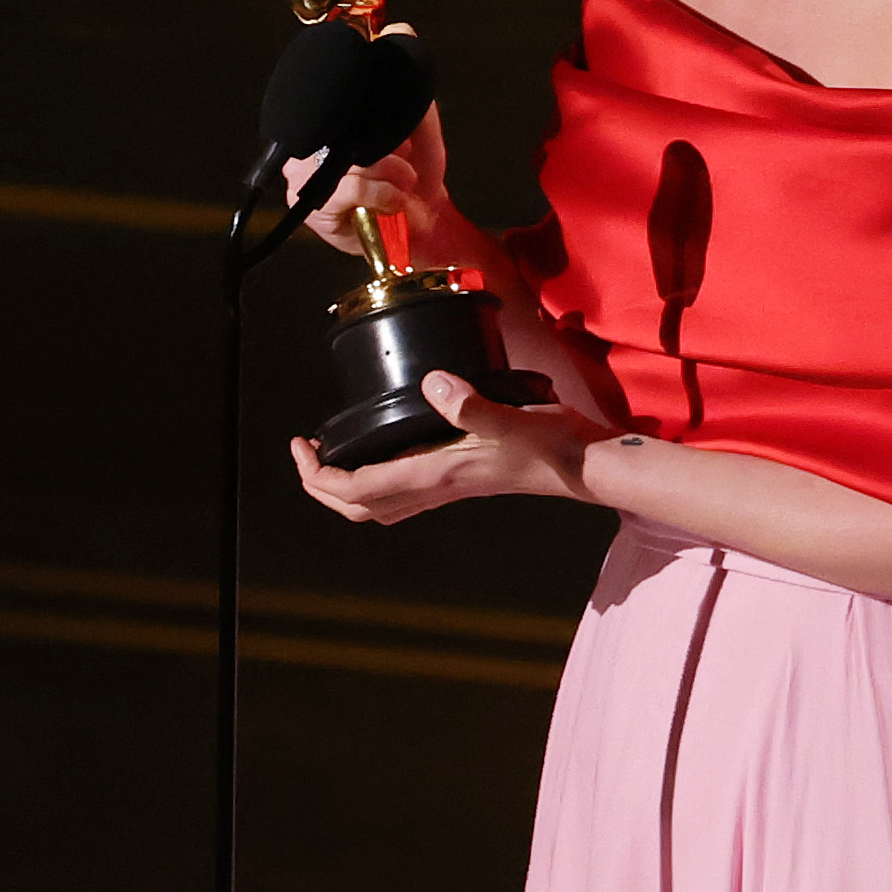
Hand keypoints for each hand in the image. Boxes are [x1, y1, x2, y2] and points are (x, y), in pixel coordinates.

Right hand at [280, 26, 467, 274]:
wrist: (423, 230)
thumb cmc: (415, 179)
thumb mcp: (422, 126)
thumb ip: (412, 84)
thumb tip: (398, 32)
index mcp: (332, 115)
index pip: (334, 83)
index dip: (364, 87)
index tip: (394, 108)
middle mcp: (310, 137)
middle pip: (341, 119)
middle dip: (385, 140)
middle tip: (405, 158)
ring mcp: (305, 170)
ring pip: (346, 155)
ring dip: (387, 169)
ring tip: (403, 180)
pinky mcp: (312, 204)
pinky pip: (348, 186)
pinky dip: (380, 192)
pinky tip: (393, 199)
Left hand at [292, 372, 598, 526]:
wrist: (588, 466)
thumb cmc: (555, 444)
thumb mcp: (515, 416)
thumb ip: (472, 404)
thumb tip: (434, 383)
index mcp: (437, 474)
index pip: (358, 490)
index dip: (319, 475)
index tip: (303, 445)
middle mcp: (436, 487)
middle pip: (360, 508)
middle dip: (322, 486)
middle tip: (306, 454)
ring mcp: (447, 487)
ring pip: (379, 505)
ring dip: (347, 488)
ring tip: (331, 457)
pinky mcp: (459, 478)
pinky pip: (402, 492)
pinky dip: (376, 480)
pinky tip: (380, 454)